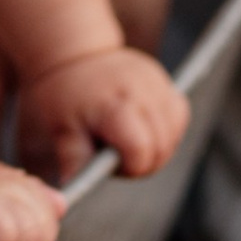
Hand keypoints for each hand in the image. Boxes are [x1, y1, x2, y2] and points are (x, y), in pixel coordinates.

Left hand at [16, 43, 188, 186]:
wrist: (76, 55)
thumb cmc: (65, 94)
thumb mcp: (61, 127)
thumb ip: (73, 157)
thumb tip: (72, 186)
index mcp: (114, 104)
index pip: (140, 150)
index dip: (129, 167)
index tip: (110, 162)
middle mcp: (141, 91)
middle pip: (162, 147)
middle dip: (143, 163)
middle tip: (118, 155)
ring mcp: (157, 83)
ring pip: (174, 134)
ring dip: (157, 148)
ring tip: (129, 141)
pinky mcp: (165, 81)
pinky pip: (179, 115)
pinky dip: (168, 130)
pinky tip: (145, 128)